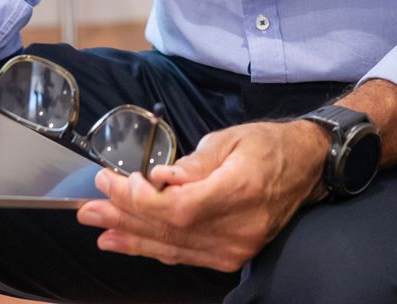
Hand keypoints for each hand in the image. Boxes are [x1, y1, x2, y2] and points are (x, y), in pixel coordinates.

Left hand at [76, 119, 328, 271]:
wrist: (307, 167)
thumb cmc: (269, 146)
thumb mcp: (231, 139)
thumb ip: (193, 163)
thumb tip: (159, 178)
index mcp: (240, 191)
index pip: (179, 208)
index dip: (140, 202)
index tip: (113, 182)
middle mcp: (239, 228)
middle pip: (169, 230)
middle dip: (124, 217)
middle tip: (89, 207)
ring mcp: (236, 247)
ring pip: (172, 247)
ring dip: (131, 237)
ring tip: (98, 227)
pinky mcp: (232, 256)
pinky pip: (185, 255)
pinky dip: (153, 248)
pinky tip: (127, 242)